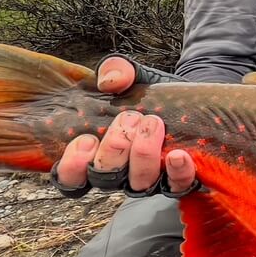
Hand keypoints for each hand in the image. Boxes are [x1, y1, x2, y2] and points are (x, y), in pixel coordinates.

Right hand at [53, 57, 196, 194]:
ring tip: (153, 123)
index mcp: (95, 154)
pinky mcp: (177, 178)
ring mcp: (148, 178)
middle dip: (114, 148)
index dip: (73, 167)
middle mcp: (119, 173)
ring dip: (143, 155)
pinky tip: (178, 154)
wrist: (185, 99)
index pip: (70, 179)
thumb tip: (110, 82)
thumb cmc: (147, 94)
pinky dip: (177, 172)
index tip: (86, 139)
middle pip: (104, 180)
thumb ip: (115, 71)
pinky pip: (176, 186)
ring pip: (138, 185)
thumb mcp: (131, 76)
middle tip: (129, 118)